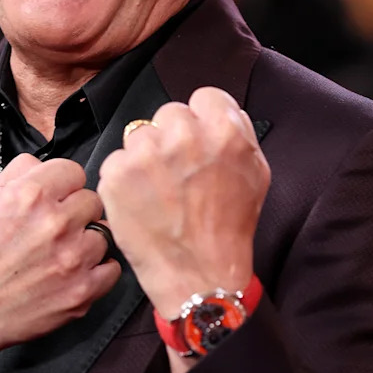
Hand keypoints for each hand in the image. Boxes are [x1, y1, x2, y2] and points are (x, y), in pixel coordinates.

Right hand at [0, 154, 119, 357]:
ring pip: (104, 234)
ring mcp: (72, 258)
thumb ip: (18, 174)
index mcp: (31, 194)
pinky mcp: (82, 291)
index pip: (75, 171)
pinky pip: (112, 269)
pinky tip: (74, 273)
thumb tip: (42, 164)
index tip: (57, 198)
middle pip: (93, 201)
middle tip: (56, 229)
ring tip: (61, 254)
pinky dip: (98, 271)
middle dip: (76, 212)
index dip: (63, 186)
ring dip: (87, 242)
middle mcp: (55, 223)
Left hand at [97, 87, 269, 318]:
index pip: (204, 98)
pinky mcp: (116, 174)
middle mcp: (184, 135)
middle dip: (172, 139)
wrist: (199, 274)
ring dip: (145, 158)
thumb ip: (239, 135)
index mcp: (223, 130)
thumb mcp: (256, 174)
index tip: (197, 144)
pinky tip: (141, 203)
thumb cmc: (229, 229)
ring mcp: (146, 154)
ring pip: (139, 136)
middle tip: (177, 175)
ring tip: (158, 193)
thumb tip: (219, 112)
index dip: (201, 121)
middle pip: (169, 114)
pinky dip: (124, 181)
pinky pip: (116, 162)